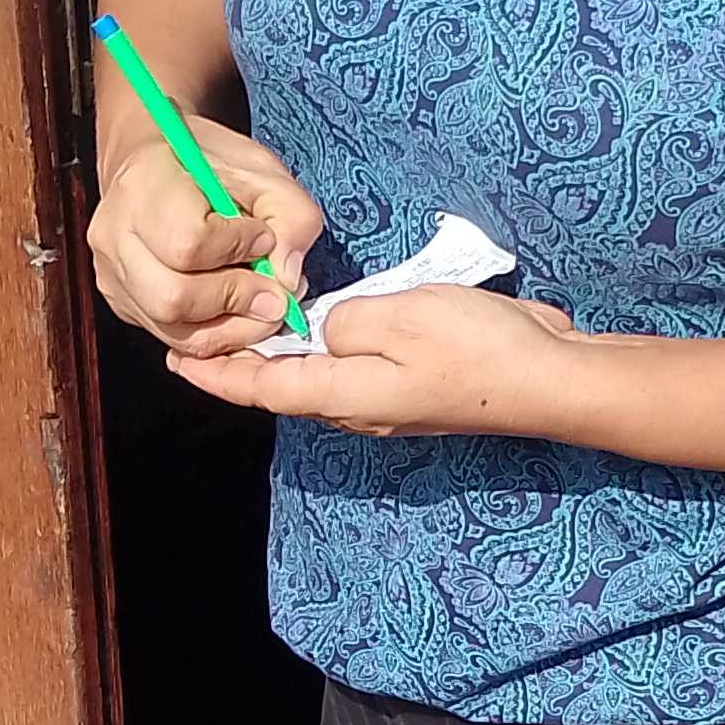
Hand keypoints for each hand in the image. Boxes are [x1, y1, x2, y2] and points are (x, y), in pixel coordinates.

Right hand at [87, 117, 322, 353]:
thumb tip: (286, 278)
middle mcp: (115, 234)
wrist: (151, 160)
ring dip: (229, 328)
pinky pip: (169, 337)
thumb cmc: (204, 161)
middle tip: (273, 293)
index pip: (187, 243)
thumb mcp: (262, 171)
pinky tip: (233, 312)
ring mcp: (111, 273)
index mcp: (144, 185)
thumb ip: (291, 217)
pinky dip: (211, 334)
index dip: (236, 250)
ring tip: (258, 304)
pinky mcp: (121, 301)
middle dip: (236, 303)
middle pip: (173, 298)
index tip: (262, 238)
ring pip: (171, 328)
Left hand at [172, 288, 584, 439]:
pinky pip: (354, 371)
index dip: (217, 374)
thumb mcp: (397, 317)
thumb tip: (326, 327)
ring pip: (318, 382)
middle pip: (285, 389)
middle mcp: (359, 408)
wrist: (548, 379)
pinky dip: (322, 354)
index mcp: (344, 394)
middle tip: (202, 337)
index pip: (262, 387)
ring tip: (249, 332)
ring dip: (281, 360)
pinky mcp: (416, 387)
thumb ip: (344, 320)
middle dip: (241, 367)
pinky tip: (321, 330)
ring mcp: (389, 402)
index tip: (177, 361)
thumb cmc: (475, 348)